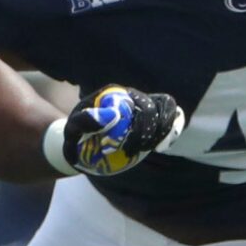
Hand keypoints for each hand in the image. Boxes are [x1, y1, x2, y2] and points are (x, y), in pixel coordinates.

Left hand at [52, 85, 183, 176]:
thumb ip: (85, 122)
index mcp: (112, 95)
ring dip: (160, 130)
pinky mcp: (152, 121)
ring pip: (166, 107)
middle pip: (151, 107)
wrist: (83, 145)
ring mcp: (143, 108)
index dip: (127, 126)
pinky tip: (161, 147)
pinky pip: (173, 115)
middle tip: (130, 150)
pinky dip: (172, 129)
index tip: (111, 147)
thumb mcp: (73, 130)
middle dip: (144, 131)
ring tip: (147, 148)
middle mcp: (130, 97)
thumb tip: (112, 116)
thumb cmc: (77, 136)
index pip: (129, 103)